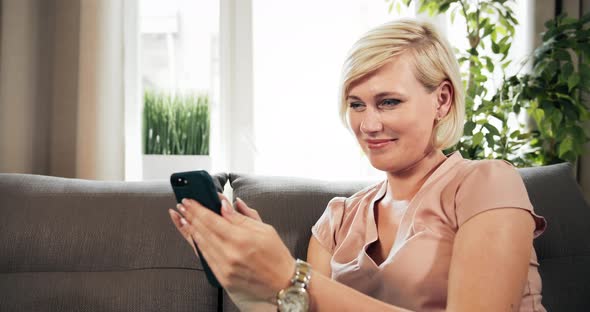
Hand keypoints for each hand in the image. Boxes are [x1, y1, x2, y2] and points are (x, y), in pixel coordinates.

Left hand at [168, 194, 294, 308]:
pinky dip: (197, 245)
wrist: (283, 283)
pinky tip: (193, 235)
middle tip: (183, 205)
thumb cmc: (277, 255)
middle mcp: (231, 254)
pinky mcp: (223, 277)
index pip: (212, 220)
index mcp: (242, 239)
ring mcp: (225, 267)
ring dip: (190, 229)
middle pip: (203, 230)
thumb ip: (242, 216)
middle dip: (190, 216)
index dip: (198, 209)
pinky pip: (205, 258)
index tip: (189, 200)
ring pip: (201, 244)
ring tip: (183, 217)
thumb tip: (225, 204)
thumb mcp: (265, 229)